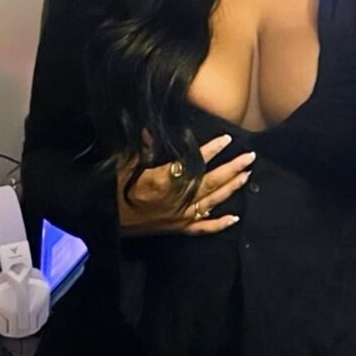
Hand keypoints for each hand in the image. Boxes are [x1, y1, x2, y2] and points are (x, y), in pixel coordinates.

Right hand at [117, 134, 255, 236]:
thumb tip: (150, 127)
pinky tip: (234, 218)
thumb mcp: (123, 163)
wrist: (105, 221)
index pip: (194, 163)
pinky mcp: (177, 229)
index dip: (211, 151)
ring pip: (212, 202)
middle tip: (249, 157)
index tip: (226, 140)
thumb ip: (141, 146)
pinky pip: (202, 228)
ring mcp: (180, 217)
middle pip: (211, 183)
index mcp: (165, 182)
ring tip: (246, 175)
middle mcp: (178, 200)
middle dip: (231, 169)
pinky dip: (219, 224)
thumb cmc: (113, 191)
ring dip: (231, 188)